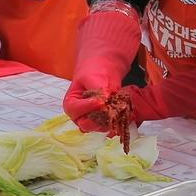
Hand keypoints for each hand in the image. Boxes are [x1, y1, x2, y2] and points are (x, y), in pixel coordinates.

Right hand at [63, 8, 143, 130]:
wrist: (106, 68)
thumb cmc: (95, 70)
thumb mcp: (95, 77)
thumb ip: (98, 90)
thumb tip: (104, 102)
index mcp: (71, 104)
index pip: (75, 110)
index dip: (88, 107)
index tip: (101, 101)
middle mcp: (79, 116)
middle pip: (87, 124)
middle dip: (100, 117)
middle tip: (112, 107)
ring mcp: (93, 121)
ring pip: (101, 127)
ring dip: (111, 119)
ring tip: (120, 107)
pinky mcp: (106, 122)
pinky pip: (112, 126)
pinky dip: (119, 120)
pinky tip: (125, 112)